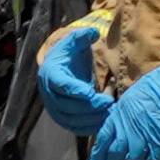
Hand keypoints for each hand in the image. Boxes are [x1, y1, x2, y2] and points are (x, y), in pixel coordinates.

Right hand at [39, 20, 111, 138]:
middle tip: (110, 103)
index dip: (77, 91)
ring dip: (91, 119)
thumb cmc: (69, 54)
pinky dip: (89, 127)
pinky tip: (106, 121)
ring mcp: (54, 108)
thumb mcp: (74, 41)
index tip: (93, 93)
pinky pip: (75, 127)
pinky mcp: (62, 118)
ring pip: (71, 120)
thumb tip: (93, 32)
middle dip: (90, 107)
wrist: (59, 68)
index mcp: (51, 74)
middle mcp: (49, 94)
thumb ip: (82, 35)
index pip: (62, 86)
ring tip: (110, 112)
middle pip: (68, 106)